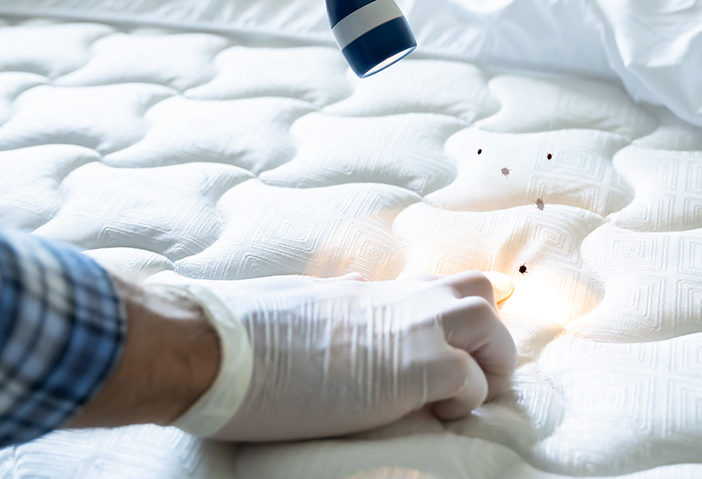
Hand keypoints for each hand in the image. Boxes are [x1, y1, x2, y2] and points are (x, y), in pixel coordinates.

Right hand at [206, 271, 516, 440]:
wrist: (213, 347)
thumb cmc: (233, 332)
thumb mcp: (288, 304)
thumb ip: (326, 302)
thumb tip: (343, 296)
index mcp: (361, 291)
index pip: (430, 285)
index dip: (447, 313)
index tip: (445, 344)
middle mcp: (392, 299)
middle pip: (473, 288)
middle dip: (484, 331)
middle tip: (467, 372)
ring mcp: (407, 328)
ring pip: (487, 321)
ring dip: (487, 361)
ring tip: (459, 396)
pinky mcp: (412, 368)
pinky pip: (470, 381)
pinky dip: (464, 402)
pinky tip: (432, 417)